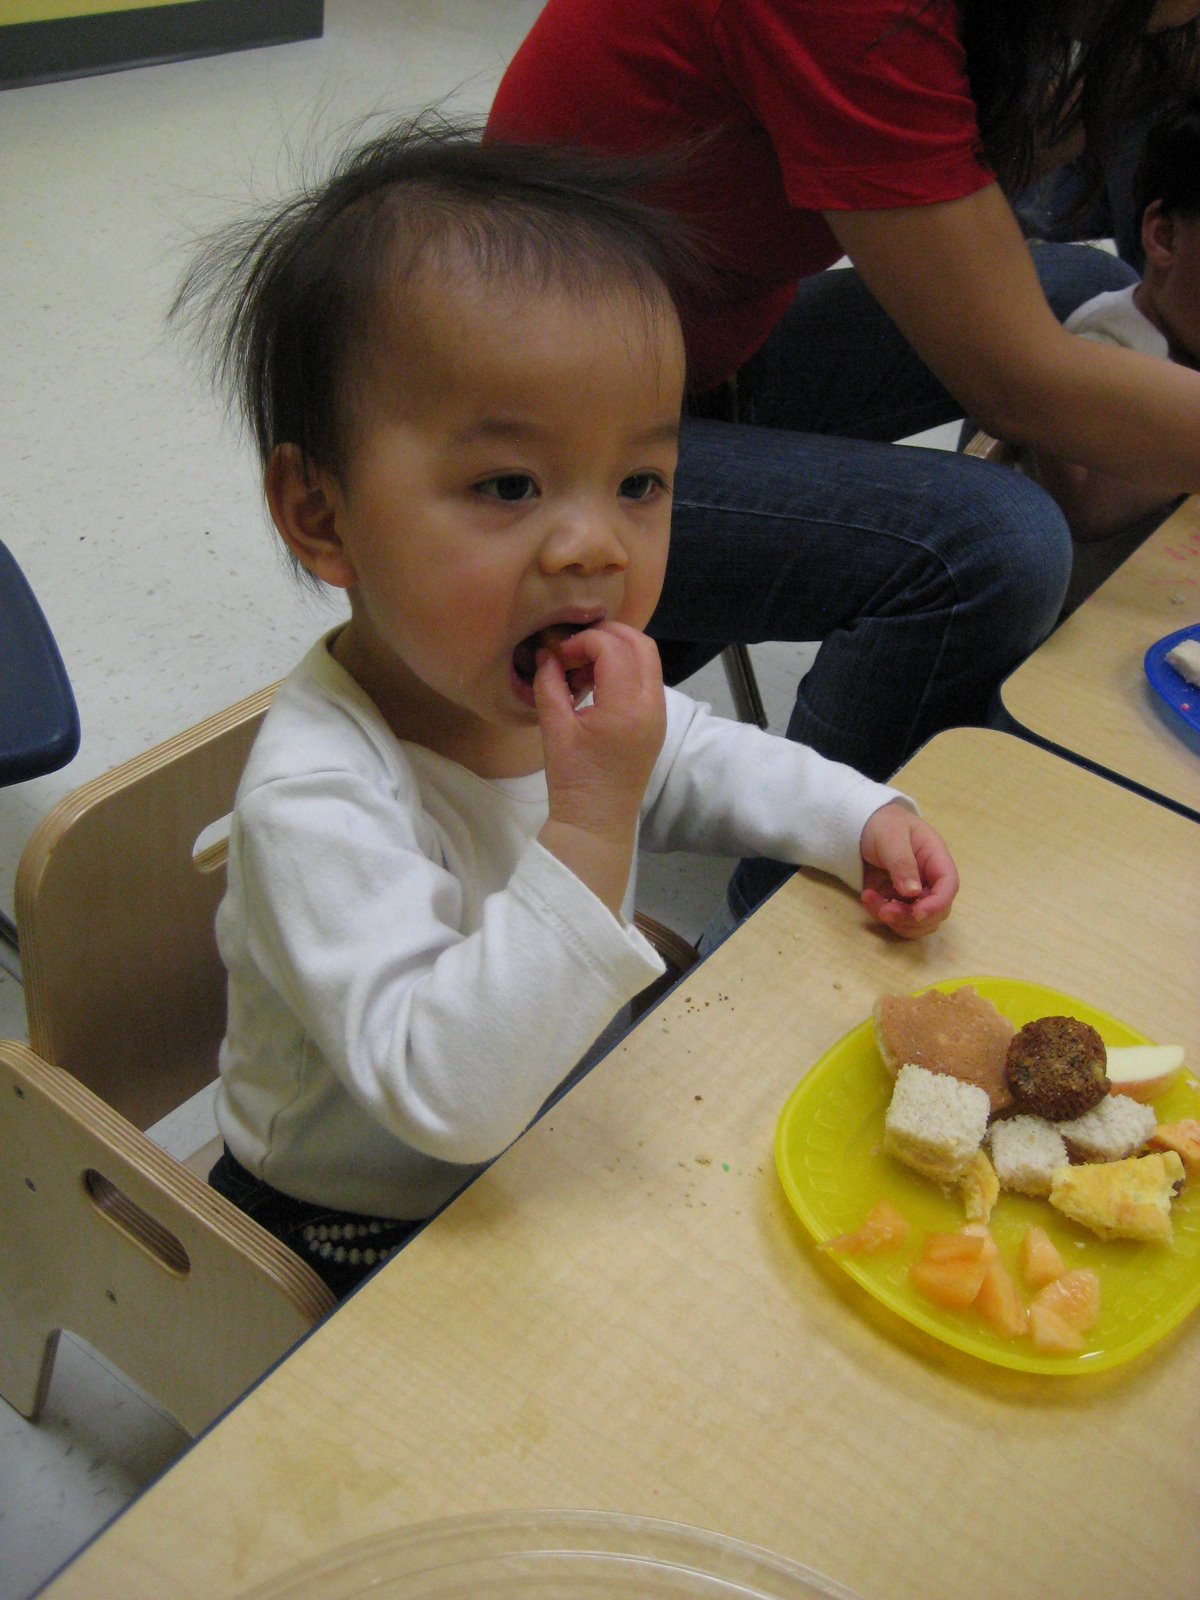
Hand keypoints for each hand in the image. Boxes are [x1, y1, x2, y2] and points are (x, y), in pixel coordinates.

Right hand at [534, 621, 665, 912]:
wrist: (598, 822)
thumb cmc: (574, 779)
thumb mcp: (554, 729)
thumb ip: (550, 684)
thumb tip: (546, 655)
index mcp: (627, 707)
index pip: (612, 647)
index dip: (582, 642)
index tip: (559, 656)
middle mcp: (652, 705)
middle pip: (641, 644)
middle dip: (607, 635)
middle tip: (574, 648)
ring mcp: (659, 714)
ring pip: (649, 660)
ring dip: (618, 651)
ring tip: (584, 667)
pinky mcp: (657, 723)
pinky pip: (648, 680)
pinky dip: (626, 669)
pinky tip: (597, 684)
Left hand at [859, 802, 957, 939]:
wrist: (863, 825)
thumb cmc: (883, 824)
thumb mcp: (891, 836)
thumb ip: (902, 863)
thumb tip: (913, 892)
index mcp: (936, 859)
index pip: (949, 886)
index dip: (937, 904)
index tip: (918, 914)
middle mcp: (930, 880)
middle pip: (935, 912)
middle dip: (911, 918)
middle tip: (884, 911)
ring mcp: (914, 894)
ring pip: (917, 923)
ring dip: (895, 921)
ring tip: (870, 899)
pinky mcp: (896, 901)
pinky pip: (895, 919)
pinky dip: (880, 915)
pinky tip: (867, 897)